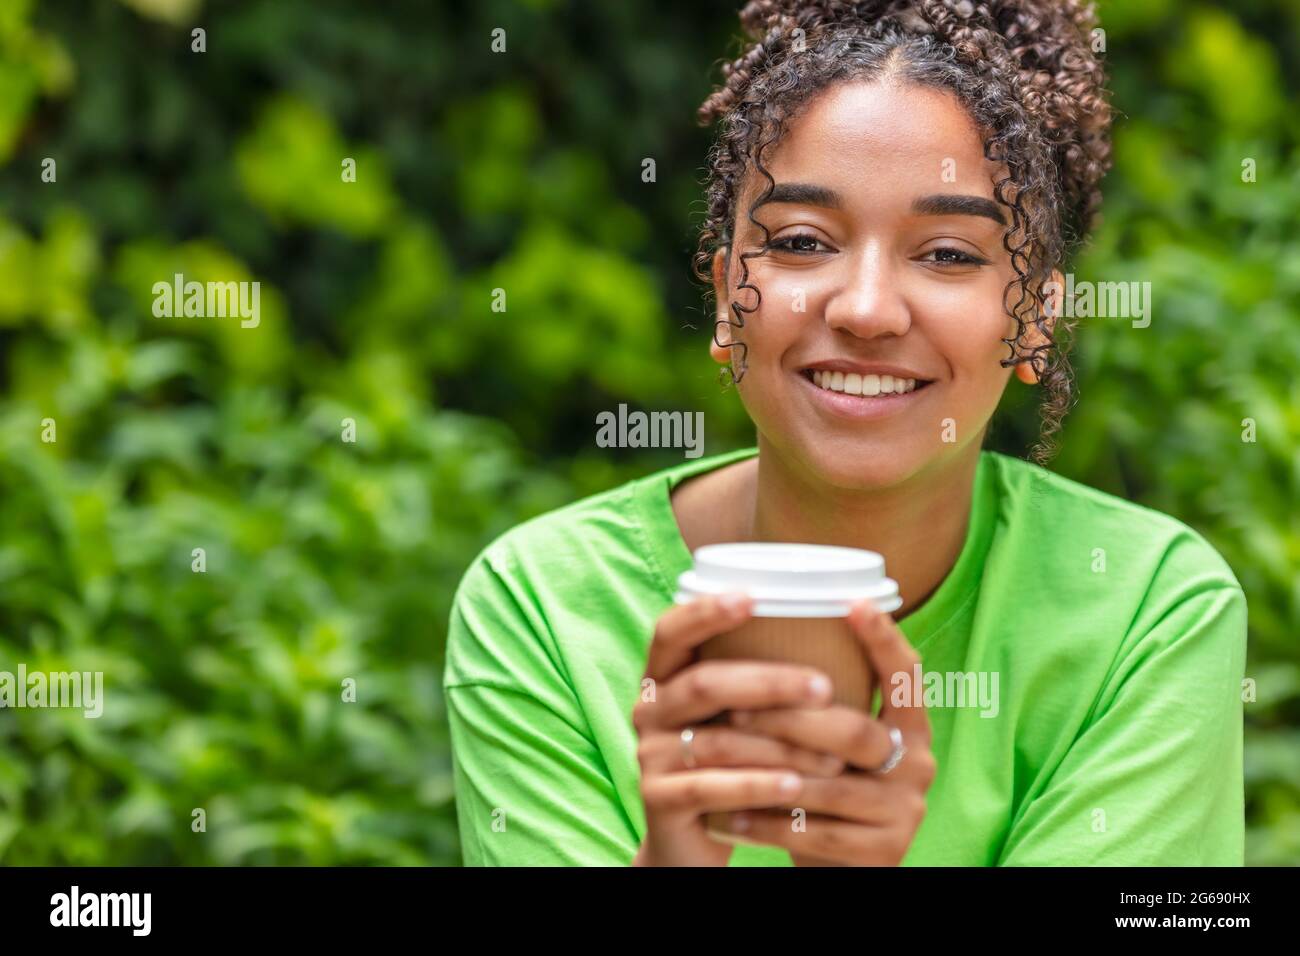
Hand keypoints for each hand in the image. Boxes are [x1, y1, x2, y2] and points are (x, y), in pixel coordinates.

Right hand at [631, 593, 844, 866]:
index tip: (752, 598)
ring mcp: (649, 756)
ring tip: (833, 754)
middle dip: (770, 683)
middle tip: (825, 687)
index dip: (705, 613)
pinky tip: (796, 787)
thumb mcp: (730, 715)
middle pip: (704, 684)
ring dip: (780, 745)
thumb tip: (828, 625)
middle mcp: (649, 710)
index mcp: (662, 678)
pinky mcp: (659, 801)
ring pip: (717, 741)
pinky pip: (712, 788)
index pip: (670, 631)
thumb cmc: (725, 761)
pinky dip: (758, 786)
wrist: (688, 839)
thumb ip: (752, 678)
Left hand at [716, 599, 936, 865]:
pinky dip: (767, 823)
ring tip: (715, 757)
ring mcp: (904, 812)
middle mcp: (918, 765)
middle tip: (732, 705)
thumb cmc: (826, 788)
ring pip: (828, 784)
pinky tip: (730, 814)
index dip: (884, 639)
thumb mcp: (834, 744)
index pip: (907, 675)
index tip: (851, 603)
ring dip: (766, 769)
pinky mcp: (883, 853)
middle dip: (787, 716)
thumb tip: (760, 629)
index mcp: (911, 728)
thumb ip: (823, 703)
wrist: (840, 867)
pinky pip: (816, 833)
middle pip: (853, 730)